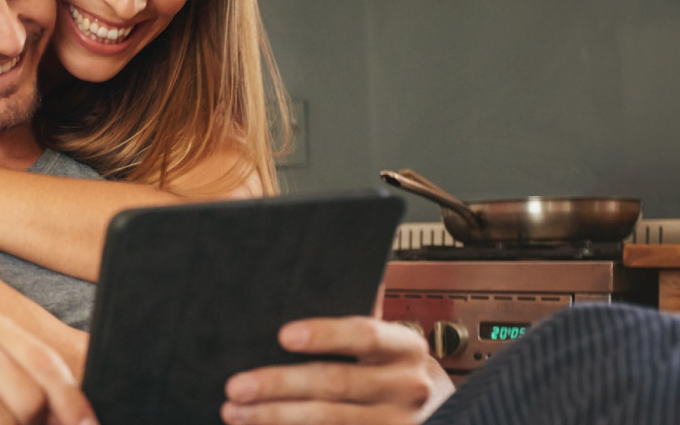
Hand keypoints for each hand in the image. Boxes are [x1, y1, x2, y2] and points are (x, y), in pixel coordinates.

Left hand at [221, 317, 453, 424]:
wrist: (443, 414)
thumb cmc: (399, 370)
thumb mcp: (392, 341)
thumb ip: (361, 314)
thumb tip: (321, 270)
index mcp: (405, 347)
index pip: (365, 335)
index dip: (324, 334)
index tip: (284, 335)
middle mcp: (406, 386)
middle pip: (336, 383)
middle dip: (280, 383)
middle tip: (238, 385)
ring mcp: (396, 422)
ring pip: (328, 420)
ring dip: (274, 416)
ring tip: (235, 411)